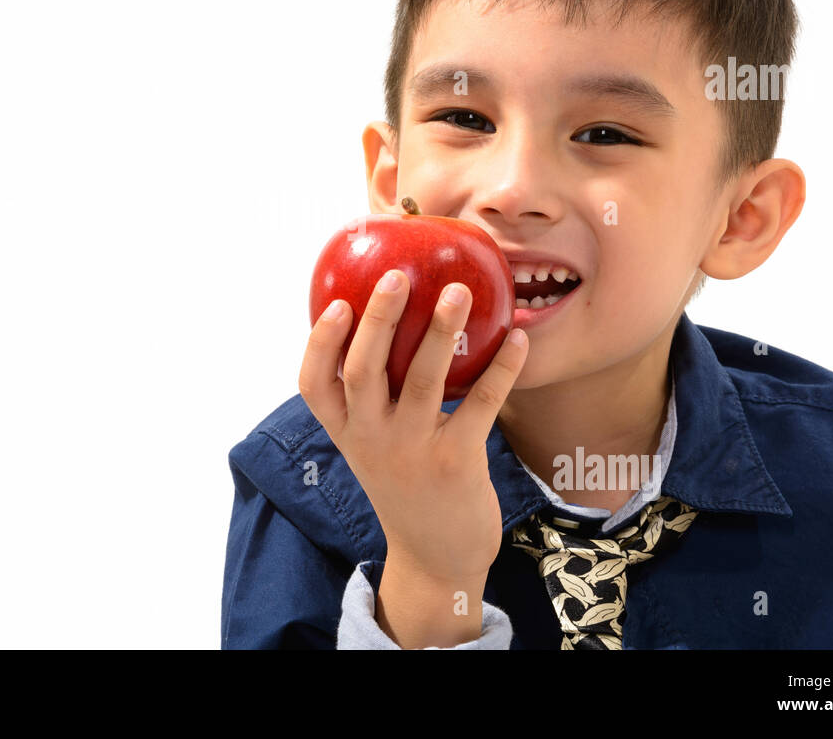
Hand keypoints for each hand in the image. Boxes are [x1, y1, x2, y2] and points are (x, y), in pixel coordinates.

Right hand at [298, 269, 528, 583]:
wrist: (436, 557)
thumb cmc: (407, 482)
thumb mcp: (374, 446)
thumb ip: (374, 399)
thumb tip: (391, 323)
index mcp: (347, 431)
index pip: (314, 385)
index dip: (320, 342)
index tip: (335, 303)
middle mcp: (372, 439)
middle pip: (364, 369)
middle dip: (379, 318)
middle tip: (397, 275)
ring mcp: (413, 451)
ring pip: (423, 380)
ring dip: (440, 331)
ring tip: (459, 291)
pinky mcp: (457, 462)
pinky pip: (481, 404)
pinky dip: (502, 368)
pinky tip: (518, 339)